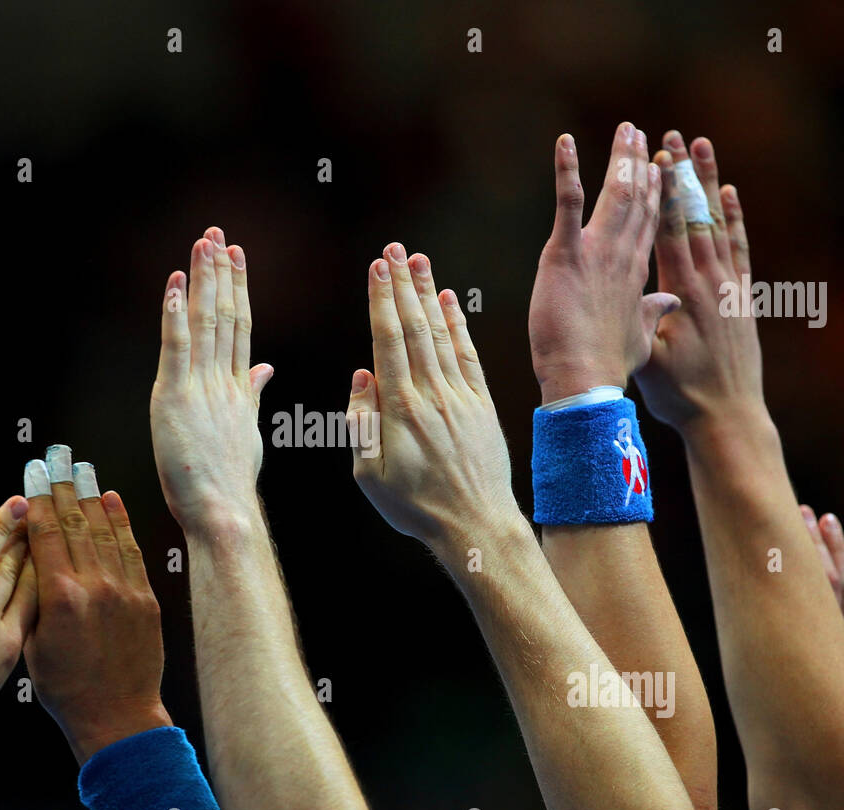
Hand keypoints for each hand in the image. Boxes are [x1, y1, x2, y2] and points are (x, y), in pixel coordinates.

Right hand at [22, 447, 170, 764]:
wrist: (117, 717)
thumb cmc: (66, 689)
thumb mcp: (33, 643)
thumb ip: (32, 598)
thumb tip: (31, 559)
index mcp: (60, 597)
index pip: (47, 534)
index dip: (40, 498)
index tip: (34, 472)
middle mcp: (95, 586)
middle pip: (76, 524)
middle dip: (65, 486)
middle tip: (58, 457)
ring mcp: (125, 590)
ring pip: (105, 532)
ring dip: (92, 497)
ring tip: (82, 468)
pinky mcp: (146, 600)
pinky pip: (132, 552)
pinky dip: (121, 524)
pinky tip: (112, 501)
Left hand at [150, 227, 273, 534]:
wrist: (224, 508)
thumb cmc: (232, 480)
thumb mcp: (246, 430)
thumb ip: (252, 393)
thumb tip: (265, 368)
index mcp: (239, 388)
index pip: (240, 328)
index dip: (238, 289)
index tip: (237, 258)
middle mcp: (223, 380)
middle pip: (225, 316)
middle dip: (221, 273)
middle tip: (218, 237)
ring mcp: (201, 387)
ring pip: (205, 323)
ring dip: (203, 281)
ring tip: (203, 245)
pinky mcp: (175, 397)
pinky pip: (177, 348)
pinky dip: (176, 314)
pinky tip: (176, 285)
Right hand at [346, 243, 518, 546]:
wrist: (476, 525)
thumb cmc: (416, 507)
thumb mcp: (369, 475)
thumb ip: (363, 422)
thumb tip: (362, 375)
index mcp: (401, 409)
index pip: (388, 341)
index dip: (381, 300)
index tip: (376, 268)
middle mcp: (433, 394)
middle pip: (414, 328)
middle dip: (402, 285)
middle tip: (394, 250)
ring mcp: (461, 397)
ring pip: (441, 334)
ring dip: (428, 295)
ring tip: (418, 261)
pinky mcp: (481, 405)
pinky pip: (468, 356)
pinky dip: (458, 326)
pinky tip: (450, 302)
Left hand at [528, 123, 679, 403]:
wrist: (586, 378)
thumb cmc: (608, 364)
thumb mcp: (639, 335)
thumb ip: (651, 311)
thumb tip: (667, 301)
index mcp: (636, 273)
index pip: (651, 223)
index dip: (657, 193)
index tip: (662, 167)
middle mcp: (623, 255)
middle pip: (638, 200)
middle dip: (640, 164)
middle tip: (642, 133)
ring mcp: (598, 251)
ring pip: (615, 194)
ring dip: (619, 160)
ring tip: (626, 130)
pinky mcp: (567, 253)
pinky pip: (568, 202)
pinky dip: (566, 170)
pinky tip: (565, 142)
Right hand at [633, 132, 765, 432]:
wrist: (728, 416)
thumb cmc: (680, 394)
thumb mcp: (651, 361)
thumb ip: (645, 323)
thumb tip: (639, 294)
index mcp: (681, 293)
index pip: (671, 232)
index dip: (664, 194)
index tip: (655, 160)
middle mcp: (708, 281)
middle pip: (694, 216)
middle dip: (683, 175)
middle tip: (674, 137)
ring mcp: (728, 286)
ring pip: (717, 223)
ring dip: (707, 183)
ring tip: (701, 146)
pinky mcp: (741, 296)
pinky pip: (738, 246)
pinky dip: (733, 217)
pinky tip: (728, 193)